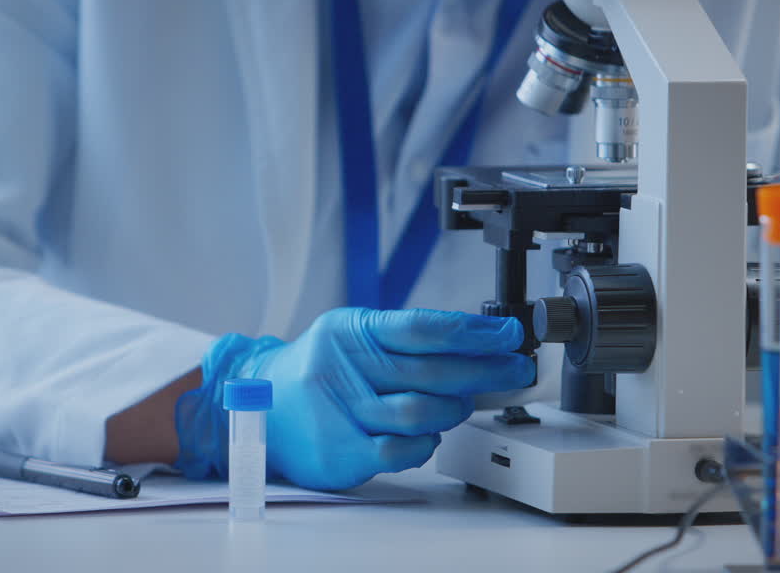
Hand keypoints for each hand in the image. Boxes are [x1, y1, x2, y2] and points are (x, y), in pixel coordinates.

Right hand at [174, 308, 532, 489]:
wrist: (264, 408)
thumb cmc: (322, 371)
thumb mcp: (354, 336)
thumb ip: (405, 339)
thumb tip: (478, 343)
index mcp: (349, 330)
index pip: (423, 327)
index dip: (475, 332)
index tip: (509, 334)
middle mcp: (340, 367)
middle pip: (430, 371)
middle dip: (484, 371)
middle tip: (515, 370)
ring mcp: (337, 411)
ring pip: (419, 412)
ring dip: (454, 408)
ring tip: (463, 403)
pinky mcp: (339, 453)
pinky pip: (400, 450)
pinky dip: (426, 443)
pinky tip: (430, 435)